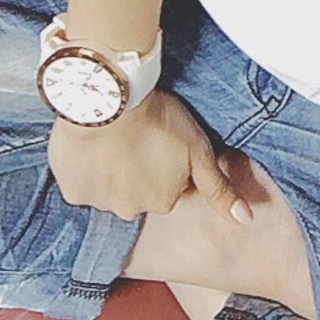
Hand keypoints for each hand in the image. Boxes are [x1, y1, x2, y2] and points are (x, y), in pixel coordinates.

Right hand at [47, 87, 253, 223]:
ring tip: (117, 136)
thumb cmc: (160, 120)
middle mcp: (131, 210)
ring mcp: (100, 203)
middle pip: (137, 191)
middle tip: (139, 138)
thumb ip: (219, 189)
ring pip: (109, 188)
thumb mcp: (199, 151)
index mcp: (164, 201)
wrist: (112, 100)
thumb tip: (245, 219)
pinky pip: (82, 182)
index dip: (165, 161)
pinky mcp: (74, 190)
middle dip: (139, 170)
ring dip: (112, 168)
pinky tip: (95, 145)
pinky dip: (87, 167)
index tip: (162, 140)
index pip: (167, 187)